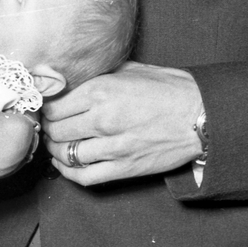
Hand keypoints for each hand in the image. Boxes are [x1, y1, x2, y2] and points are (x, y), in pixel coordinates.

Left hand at [41, 61, 203, 185]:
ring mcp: (113, 146)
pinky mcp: (124, 168)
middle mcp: (103, 119)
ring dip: (56, 150)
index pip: (55, 106)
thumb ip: (99, 73)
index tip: (47, 108)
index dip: (46, 108)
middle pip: (56, 130)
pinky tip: (65, 164)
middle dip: (49, 128)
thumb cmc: (169, 89)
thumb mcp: (131, 69)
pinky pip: (84, 176)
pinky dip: (68, 172)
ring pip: (65, 154)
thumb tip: (72, 77)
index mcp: (101, 90)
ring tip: (56, 143)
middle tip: (50, 126)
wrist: (200, 115)